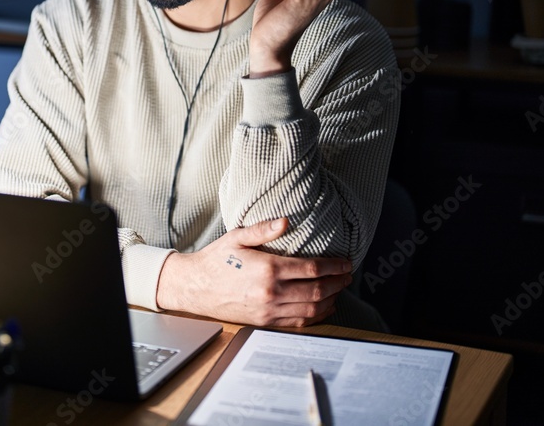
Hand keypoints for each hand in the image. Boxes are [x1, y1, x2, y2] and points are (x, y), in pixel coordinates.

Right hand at [155, 218, 353, 326]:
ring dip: (331, 300)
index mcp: (268, 269)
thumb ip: (263, 230)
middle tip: (348, 276)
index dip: (334, 266)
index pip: (312, 269)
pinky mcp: (265, 322)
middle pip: (317, 290)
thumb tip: (286, 221)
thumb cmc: (215, 261)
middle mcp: (271, 293)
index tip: (345, 263)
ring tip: (340, 290)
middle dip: (338, 283)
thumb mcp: (236, 238)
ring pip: (312, 309)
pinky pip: (298, 322)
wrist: (195, 288)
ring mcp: (269, 311)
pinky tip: (323, 307)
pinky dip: (316, 316)